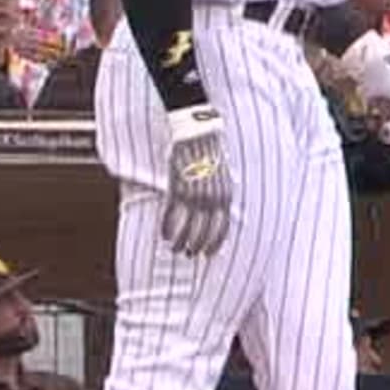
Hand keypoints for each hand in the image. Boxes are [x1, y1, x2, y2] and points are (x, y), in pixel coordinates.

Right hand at [161, 104, 233, 254]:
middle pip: (204, 232)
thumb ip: (221, 194)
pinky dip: (167, 227)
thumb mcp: (222, 176)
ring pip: (186, 228)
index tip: (208, 255)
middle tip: (189, 255)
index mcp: (225, 196)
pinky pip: (171, 215)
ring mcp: (193, 195)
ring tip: (175, 250)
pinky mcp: (177, 189)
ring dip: (180, 242)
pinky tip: (164, 236)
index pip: (221, 229)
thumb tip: (219, 211)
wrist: (197, 133)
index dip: (214, 244)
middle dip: (196, 247)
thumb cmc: (210, 152)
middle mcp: (211, 199)